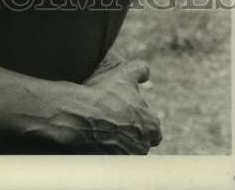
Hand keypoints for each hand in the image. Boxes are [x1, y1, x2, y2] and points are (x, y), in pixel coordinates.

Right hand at [46, 59, 161, 153]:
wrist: (81, 114)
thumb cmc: (105, 94)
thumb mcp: (124, 74)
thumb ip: (139, 70)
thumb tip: (145, 71)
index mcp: (152, 127)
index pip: (154, 129)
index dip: (141, 120)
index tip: (127, 113)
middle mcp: (143, 146)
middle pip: (139, 141)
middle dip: (129, 133)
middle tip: (113, 120)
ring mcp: (126, 157)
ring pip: (125, 149)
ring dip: (116, 141)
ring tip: (100, 127)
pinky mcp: (109, 164)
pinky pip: (109, 157)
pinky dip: (103, 148)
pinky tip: (93, 135)